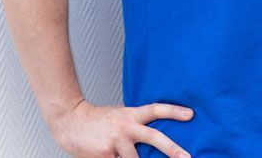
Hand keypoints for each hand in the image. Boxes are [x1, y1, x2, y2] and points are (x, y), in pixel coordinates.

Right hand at [50, 99, 194, 157]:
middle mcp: (126, 126)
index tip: (190, 115)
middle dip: (172, 149)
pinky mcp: (105, 154)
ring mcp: (116, 141)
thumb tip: (155, 143)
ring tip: (120, 152)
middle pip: (154, 136)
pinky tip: (108, 155)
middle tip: (187, 157)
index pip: (157, 109)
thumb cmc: (98, 121)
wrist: (71, 121)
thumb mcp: (121, 118)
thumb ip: (137, 127)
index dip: (174, 111)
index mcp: (132, 115)